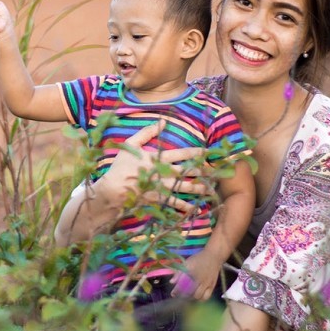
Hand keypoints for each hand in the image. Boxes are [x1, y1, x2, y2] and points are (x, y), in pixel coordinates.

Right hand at [93, 121, 209, 214]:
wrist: (113, 190)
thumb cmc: (120, 166)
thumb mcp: (131, 144)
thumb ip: (147, 132)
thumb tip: (163, 121)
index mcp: (157, 158)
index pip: (182, 154)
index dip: (197, 152)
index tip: (209, 152)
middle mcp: (163, 173)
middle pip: (188, 171)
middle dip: (203, 171)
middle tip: (217, 172)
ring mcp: (161, 188)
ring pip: (185, 188)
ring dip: (199, 189)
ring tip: (210, 190)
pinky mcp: (158, 200)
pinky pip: (174, 204)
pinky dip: (185, 207)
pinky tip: (195, 209)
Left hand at [172, 249, 220, 300]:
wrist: (213, 256)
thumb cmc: (198, 259)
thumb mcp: (187, 263)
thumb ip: (179, 272)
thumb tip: (171, 282)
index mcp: (191, 271)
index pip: (182, 284)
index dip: (176, 291)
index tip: (173, 294)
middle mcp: (199, 278)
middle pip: (190, 292)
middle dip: (184, 295)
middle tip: (181, 295)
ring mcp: (207, 283)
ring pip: (198, 296)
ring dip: (192, 298)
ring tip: (189, 296)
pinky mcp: (212, 286)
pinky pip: (206, 296)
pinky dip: (201, 299)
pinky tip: (198, 296)